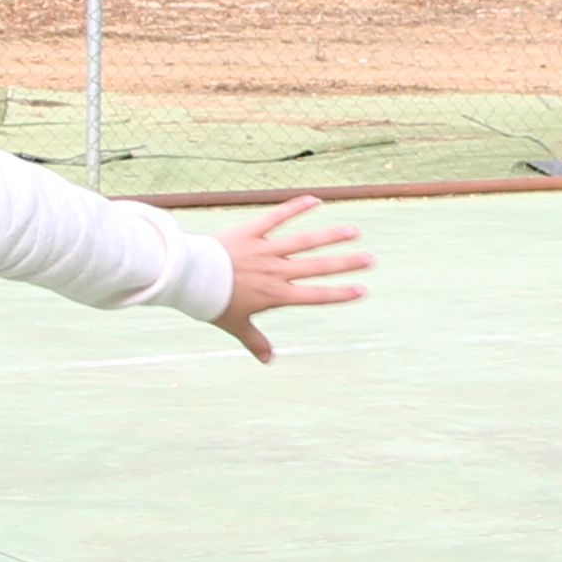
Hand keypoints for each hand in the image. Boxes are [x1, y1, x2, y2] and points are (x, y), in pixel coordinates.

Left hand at [207, 194, 367, 363]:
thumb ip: (255, 341)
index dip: (341, 293)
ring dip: (331, 235)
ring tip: (354, 231)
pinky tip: (315, 200)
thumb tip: (269, 361)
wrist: (190, 279)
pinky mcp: (252, 232)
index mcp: (276, 295)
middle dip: (347, 264)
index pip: (316, 295)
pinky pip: (277, 218)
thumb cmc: (213, 303)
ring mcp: (266, 250)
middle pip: (318, 267)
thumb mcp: (236, 325)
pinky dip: (295, 207)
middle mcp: (277, 271)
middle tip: (371, 259)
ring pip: (304, 241)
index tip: (362, 290)